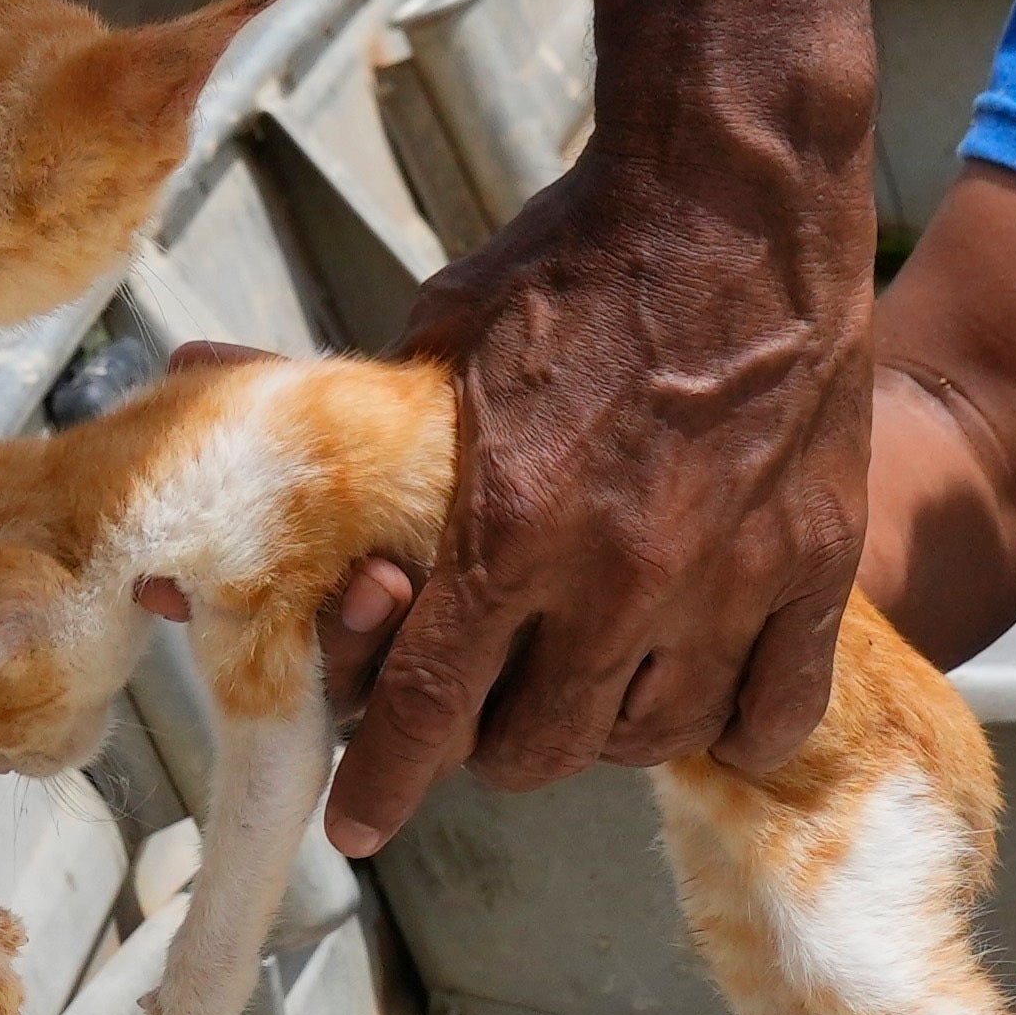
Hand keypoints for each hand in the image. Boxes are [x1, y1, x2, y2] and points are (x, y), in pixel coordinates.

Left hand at [320, 118, 869, 854]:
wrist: (729, 193)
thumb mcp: (439, 339)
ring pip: (654, 738)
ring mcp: (729, 577)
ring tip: (593, 693)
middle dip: (495, 748)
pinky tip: (705, 695)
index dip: (383, 783)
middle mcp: (619, 576)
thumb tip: (201, 390)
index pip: (427, 713)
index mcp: (508, 526)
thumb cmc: (576, 259)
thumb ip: (358, 420)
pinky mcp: (814, 562)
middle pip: (541, 748)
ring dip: (608, 734)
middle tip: (490, 716)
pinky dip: (736, 722)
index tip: (360, 821)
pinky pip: (775, 709)